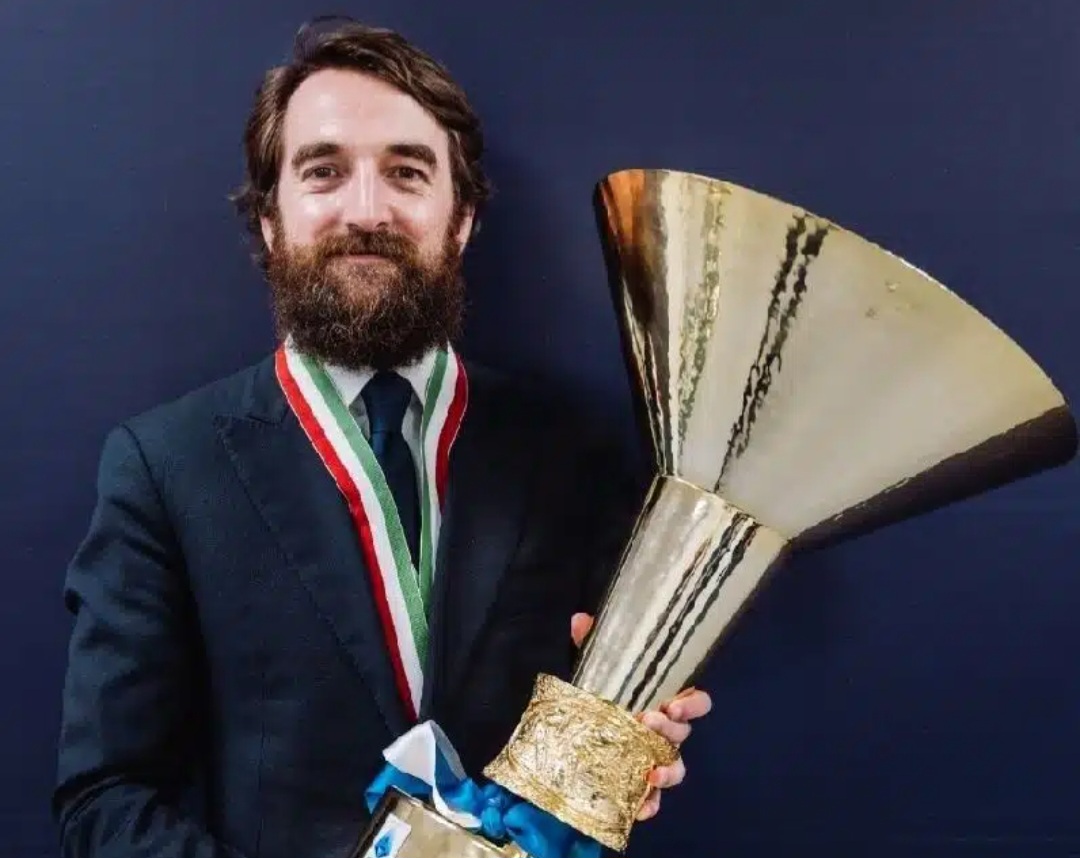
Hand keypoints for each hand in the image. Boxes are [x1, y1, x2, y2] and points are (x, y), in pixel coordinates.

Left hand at [570, 613, 712, 820]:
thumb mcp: (595, 668)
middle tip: (648, 720)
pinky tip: (639, 808)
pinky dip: (651, 805)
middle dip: (670, 728)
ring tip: (650, 773)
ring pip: (677, 768)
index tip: (673, 701)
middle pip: (683, 733)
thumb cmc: (600, 694)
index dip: (693, 703)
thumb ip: (591, 644)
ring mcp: (656, 759)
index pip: (697, 701)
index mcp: (664, 701)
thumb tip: (581, 620)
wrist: (575, 732)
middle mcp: (666, 731)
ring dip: (669, 771)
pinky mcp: (641, 784)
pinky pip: (655, 799)